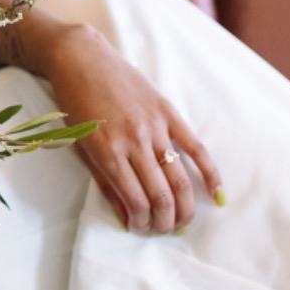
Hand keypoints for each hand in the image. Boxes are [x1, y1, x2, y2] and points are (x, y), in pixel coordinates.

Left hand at [46, 23, 223, 234]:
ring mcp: (154, 126)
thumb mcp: (80, 145)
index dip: (142, 222)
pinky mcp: (167, 112)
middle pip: (162, 196)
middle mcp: (133, 141)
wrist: (80, 58)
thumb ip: (105, 181)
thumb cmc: (74, 103)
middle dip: (165, 222)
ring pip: (180, 178)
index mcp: (107, 152)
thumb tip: (126, 215)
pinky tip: (216, 194)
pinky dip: (210, 173)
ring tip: (183, 221)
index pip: (136, 201)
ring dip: (184, 207)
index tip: (140, 228)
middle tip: (163, 230)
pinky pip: (195, 147)